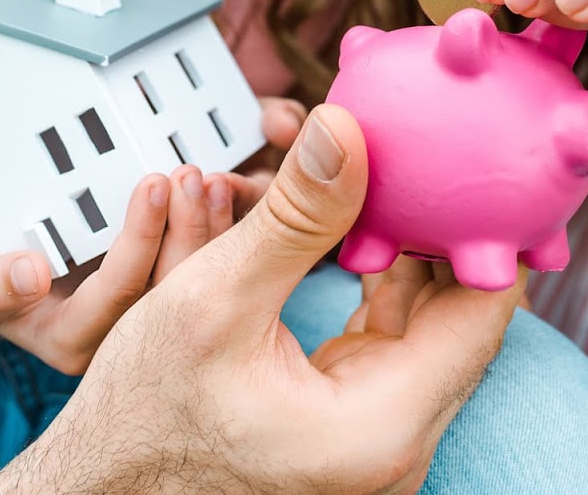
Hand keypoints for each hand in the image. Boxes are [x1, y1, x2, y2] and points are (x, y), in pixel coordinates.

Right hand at [0, 106, 521, 494]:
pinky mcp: (353, 424)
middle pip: (458, 312)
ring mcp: (378, 439)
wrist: (102, 484)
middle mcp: (397, 443)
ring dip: (399, 247)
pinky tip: (353, 228)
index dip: (486, 223)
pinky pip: (388, 340)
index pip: (485, 308)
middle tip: (427, 147)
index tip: (475, 153)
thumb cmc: (145, 415)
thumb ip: (295, 216)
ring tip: (385, 174)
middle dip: (435, 223)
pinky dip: (373, 281)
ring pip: (423, 321)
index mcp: (383, 425)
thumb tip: (347, 128)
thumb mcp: (215, 300)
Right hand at [0, 164, 234, 374]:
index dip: (140, 235)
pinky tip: (223, 194)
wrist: (14, 292)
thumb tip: (28, 272)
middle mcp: (122, 342)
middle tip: (193, 176)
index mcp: (76, 343)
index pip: (121, 291)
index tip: (153, 184)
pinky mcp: (171, 302)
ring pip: (196, 283)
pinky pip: (204, 273)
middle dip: (186, 227)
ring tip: (212, 180)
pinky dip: (215, 231)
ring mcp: (151, 325)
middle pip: (168, 288)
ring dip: (209, 228)